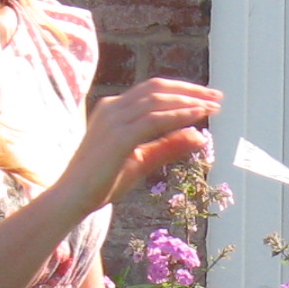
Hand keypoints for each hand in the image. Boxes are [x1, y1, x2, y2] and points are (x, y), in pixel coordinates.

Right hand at [56, 79, 221, 212]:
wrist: (71, 198)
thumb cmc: (102, 182)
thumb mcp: (142, 161)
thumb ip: (168, 147)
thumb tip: (199, 136)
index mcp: (113, 110)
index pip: (151, 91)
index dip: (180, 90)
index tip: (206, 97)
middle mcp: (112, 108)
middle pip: (156, 89)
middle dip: (190, 90)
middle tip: (217, 96)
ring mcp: (113, 120)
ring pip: (157, 100)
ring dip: (188, 100)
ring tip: (212, 105)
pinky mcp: (119, 137)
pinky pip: (154, 120)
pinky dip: (178, 115)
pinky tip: (197, 117)